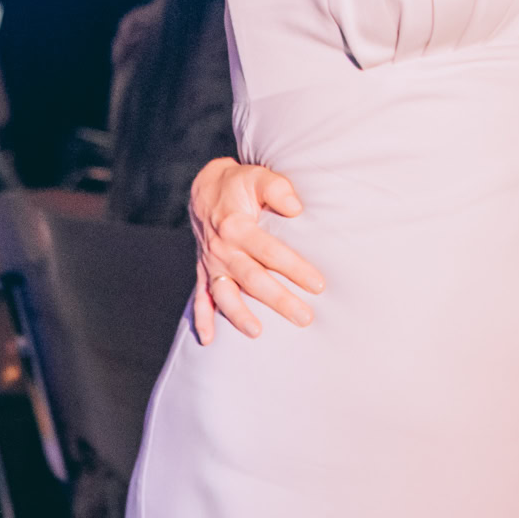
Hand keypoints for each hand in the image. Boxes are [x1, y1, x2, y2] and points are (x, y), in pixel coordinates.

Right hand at [188, 157, 323, 344]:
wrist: (205, 189)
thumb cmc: (239, 184)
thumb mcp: (258, 176)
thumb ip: (277, 188)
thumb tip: (295, 208)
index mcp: (237, 226)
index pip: (270, 252)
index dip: (295, 268)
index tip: (318, 284)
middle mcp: (222, 248)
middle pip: (252, 279)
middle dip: (279, 300)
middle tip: (304, 317)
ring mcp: (211, 263)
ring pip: (225, 294)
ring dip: (239, 315)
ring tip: (257, 333)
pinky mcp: (203, 271)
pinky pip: (200, 297)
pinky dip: (202, 319)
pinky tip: (208, 341)